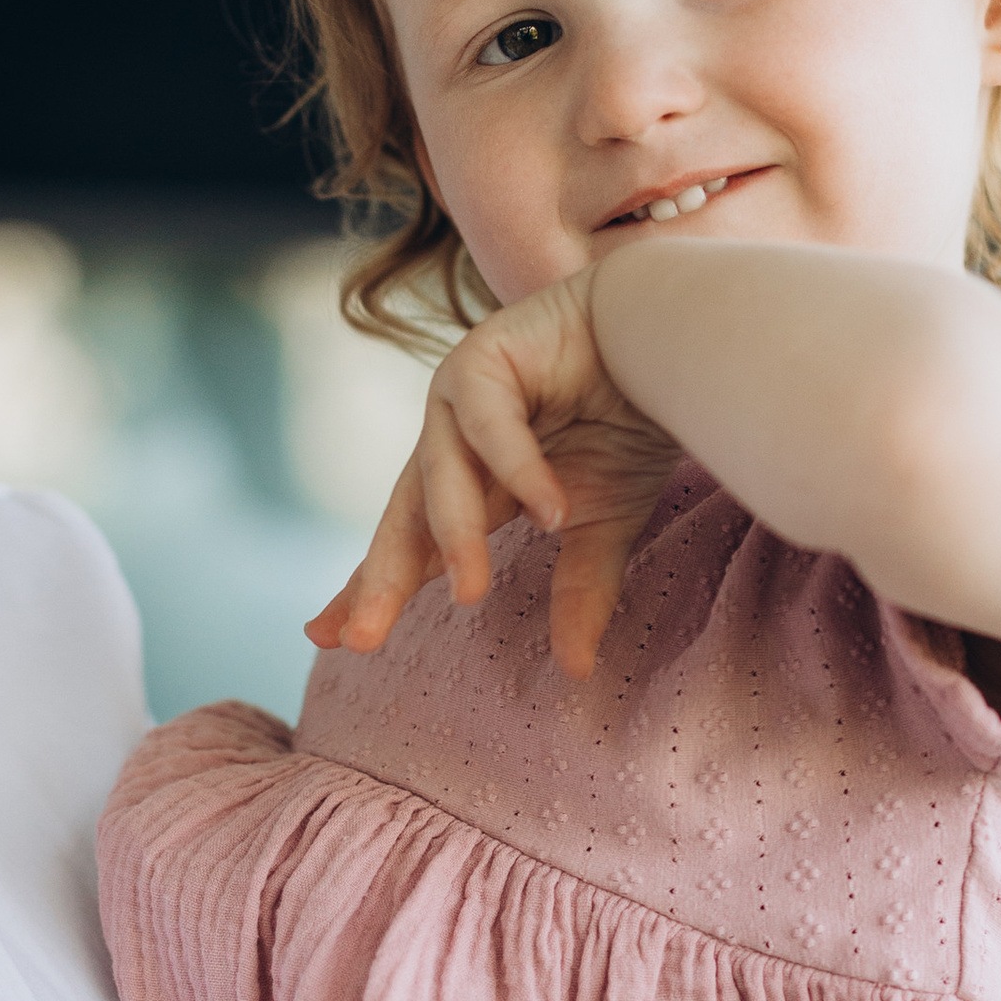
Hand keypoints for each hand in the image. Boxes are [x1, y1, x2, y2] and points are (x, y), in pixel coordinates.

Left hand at [306, 272, 683, 680]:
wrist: (669, 329)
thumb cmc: (630, 418)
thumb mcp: (602, 519)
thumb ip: (580, 589)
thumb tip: (577, 671)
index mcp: (471, 483)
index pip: (413, 546)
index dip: (374, 590)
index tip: (332, 641)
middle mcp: (452, 442)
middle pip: (406, 521)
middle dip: (382, 581)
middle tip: (360, 640)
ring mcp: (459, 396)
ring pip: (442, 477)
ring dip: (455, 537)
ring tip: (467, 594)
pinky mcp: (483, 357)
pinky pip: (489, 426)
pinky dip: (519, 470)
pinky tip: (550, 512)